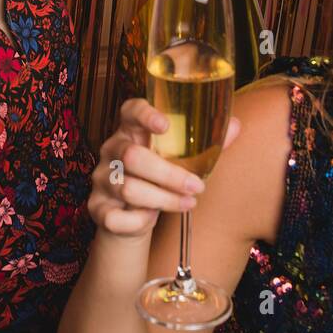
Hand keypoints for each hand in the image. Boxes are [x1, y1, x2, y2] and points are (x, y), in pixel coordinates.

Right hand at [88, 96, 240, 238]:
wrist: (133, 217)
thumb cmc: (160, 178)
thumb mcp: (180, 159)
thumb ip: (205, 143)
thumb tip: (236, 126)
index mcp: (131, 130)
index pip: (130, 111)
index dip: (145, 114)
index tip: (166, 125)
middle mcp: (111, 150)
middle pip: (132, 156)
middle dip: (169, 174)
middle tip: (198, 186)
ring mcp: (101, 179)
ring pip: (128, 188)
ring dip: (164, 199)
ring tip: (188, 203)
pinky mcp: (97, 207)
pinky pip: (115, 217)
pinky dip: (138, 221)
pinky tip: (152, 218)